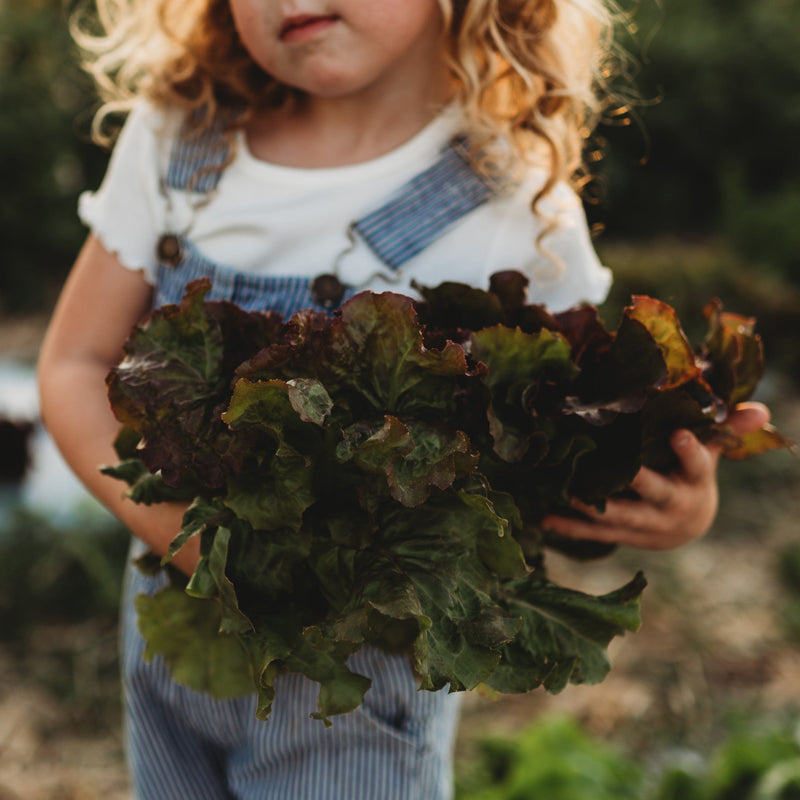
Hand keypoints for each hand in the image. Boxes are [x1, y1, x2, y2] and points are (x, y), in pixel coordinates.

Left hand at [540, 402, 770, 550]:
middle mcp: (672, 506)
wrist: (686, 525)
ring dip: (595, 508)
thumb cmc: (691, 474)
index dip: (689, 451)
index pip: (698, 464)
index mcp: (695, 481)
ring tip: (568, 493)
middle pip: (656, 494)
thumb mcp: (711, 452)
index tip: (679, 433)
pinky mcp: (624, 536)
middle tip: (620, 468)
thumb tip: (761, 409)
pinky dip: (570, 528)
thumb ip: (725, 429)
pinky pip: (596, 534)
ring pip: (622, 518)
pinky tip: (544, 519)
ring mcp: (647, 525)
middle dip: (638, 482)